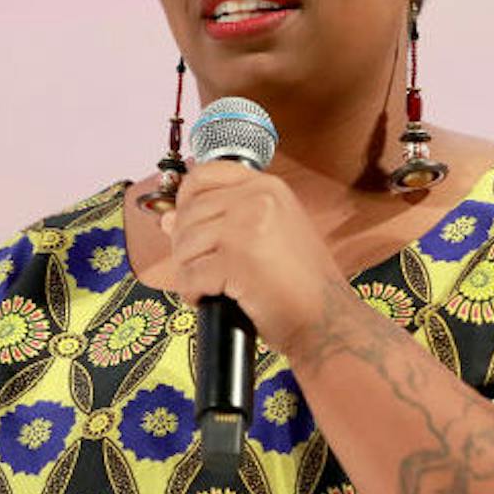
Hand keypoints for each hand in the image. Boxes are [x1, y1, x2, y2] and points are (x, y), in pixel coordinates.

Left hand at [158, 161, 348, 351]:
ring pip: (184, 244)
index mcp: (268, 187)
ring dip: (188, 270)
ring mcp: (246, 228)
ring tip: (211, 285)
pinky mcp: (236, 262)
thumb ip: (223, 219)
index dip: (187, 199)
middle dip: (185, 246)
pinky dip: (193, 293)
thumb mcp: (269, 235)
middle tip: (203, 268)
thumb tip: (167, 219)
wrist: (326, 319)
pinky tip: (212, 298)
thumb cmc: (301, 284)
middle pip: (188, 213)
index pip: (205, 174)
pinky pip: (190, 275)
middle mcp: (258, 199)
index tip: (189, 223)